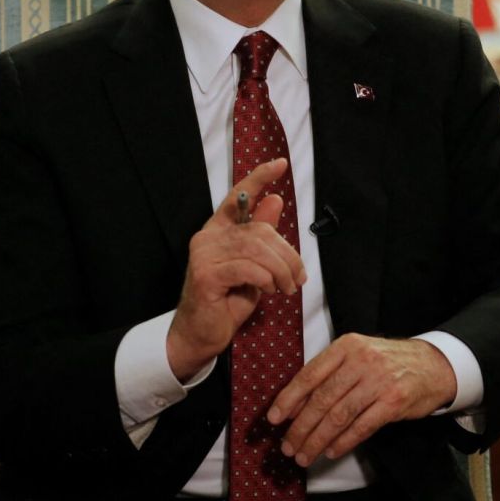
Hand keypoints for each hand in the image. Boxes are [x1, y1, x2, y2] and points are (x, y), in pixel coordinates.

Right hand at [167, 158, 305, 379]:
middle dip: (287, 254)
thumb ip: (262, 237)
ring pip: (256, 249)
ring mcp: (204, 255)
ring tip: (286, 287)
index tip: (280, 164)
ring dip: (280, 269)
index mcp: (218, 230)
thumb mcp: (254, 266)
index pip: (238, 196)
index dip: (259, 178)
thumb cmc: (227, 300)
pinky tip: (269, 290)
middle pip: (259, 230)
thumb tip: (275, 201)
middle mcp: (207, 237)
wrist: (201, 336)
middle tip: (298, 277)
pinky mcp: (206, 275)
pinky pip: (248, 268)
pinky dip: (266, 278)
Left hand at [267, 335, 456, 466]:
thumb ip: (329, 375)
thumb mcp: (357, 356)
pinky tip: (331, 450)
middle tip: (287, 446)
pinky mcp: (394, 401)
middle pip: (322, 398)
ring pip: (339, 415)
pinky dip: (344, 441)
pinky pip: (362, 426)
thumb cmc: (387, 362)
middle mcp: (362, 360)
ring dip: (318, 439)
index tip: (273, 419)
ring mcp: (379, 381)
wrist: (432, 364)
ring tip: (305, 455)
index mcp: (347, 346)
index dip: (288, 399)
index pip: (310, 374)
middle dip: (300, 427)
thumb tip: (294, 406)